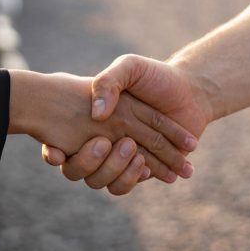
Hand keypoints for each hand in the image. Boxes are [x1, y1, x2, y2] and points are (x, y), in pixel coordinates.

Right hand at [42, 54, 215, 186]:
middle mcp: (103, 138)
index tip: (66, 145)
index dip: (58, 146)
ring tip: (137, 156)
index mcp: (94, 118)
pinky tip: (144, 167)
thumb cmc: (156, 76)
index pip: (67, 138)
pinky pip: (125, 184)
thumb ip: (109, 82)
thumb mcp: (129, 67)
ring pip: (101, 179)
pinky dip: (132, 177)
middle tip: (108, 143)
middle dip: (90, 161)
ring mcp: (121, 155)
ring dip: (115, 171)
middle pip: (81, 165)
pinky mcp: (140, 169)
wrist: (191, 91)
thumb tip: (97, 115)